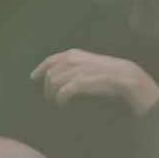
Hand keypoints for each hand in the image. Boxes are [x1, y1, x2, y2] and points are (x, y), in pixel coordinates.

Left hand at [32, 49, 158, 116]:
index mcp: (73, 53)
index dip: (39, 69)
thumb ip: (74, 65)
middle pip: (50, 73)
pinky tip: (62, 104)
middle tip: (49, 98)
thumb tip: (60, 74)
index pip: (50, 60)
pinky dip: (60, 98)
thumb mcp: (88, 62)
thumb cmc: (108, 71)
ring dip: (53, 94)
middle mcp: (72, 60)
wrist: (125, 75)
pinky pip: (64, 91)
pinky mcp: (82, 82)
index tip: (33, 78)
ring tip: (56, 102)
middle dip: (47, 87)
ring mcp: (76, 70)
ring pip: (55, 82)